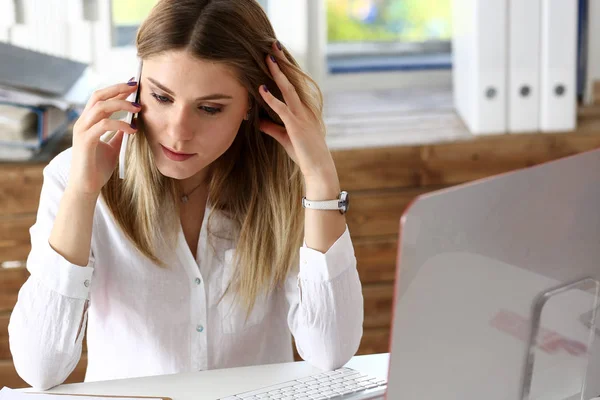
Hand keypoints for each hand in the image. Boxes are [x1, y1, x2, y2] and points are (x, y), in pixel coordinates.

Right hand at [68, 80, 140, 196]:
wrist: (86, 187)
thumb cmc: (97, 168)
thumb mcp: (112, 147)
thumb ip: (117, 134)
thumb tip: (129, 124)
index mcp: (88, 122)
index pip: (101, 98)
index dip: (116, 90)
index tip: (133, 85)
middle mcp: (82, 123)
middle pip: (98, 96)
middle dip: (118, 89)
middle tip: (136, 86)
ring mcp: (82, 130)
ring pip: (101, 107)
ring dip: (121, 104)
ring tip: (138, 108)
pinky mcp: (85, 140)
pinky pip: (104, 124)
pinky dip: (120, 124)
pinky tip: (133, 130)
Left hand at [258, 41, 336, 181]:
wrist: (319, 169)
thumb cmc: (305, 155)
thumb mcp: (285, 138)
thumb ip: (272, 127)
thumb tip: (258, 120)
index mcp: (305, 110)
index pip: (294, 85)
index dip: (285, 69)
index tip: (277, 56)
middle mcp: (305, 109)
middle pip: (292, 81)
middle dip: (282, 63)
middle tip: (273, 46)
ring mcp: (302, 116)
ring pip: (288, 89)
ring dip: (277, 74)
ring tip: (268, 58)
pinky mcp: (296, 126)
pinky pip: (283, 109)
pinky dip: (271, 99)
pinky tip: (262, 89)